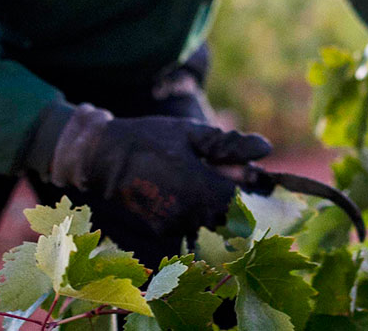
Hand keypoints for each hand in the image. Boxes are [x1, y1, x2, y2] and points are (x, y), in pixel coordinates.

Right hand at [30, 104, 270, 240]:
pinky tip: (176, 188)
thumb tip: (267, 149)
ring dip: (211, 204)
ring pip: (208, 221)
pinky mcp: (160, 233)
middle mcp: (187, 214)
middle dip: (231, 198)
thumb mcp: (190, 133)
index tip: (246, 175)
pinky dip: (191, 210)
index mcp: (199, 188)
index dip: (248, 189)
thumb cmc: (149, 139)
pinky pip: (188, 224)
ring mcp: (172, 227)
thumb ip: (230, 145)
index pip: (242, 202)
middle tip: (220, 172)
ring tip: (191, 176)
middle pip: (228, 215)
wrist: (100, 158)